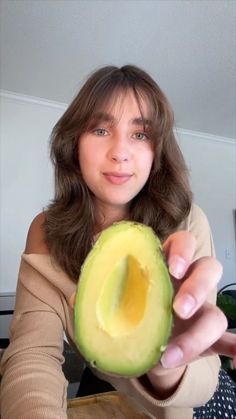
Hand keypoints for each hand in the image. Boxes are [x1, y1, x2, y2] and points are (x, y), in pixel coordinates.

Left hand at [70, 231, 235, 368]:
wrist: (139, 337)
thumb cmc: (128, 308)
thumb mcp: (109, 296)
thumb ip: (97, 292)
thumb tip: (76, 297)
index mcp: (165, 265)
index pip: (182, 244)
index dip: (181, 251)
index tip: (170, 267)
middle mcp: (187, 283)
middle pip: (207, 270)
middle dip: (196, 287)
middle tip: (177, 308)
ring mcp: (199, 310)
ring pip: (215, 312)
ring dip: (201, 331)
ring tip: (173, 354)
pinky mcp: (205, 337)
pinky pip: (225, 339)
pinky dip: (232, 346)